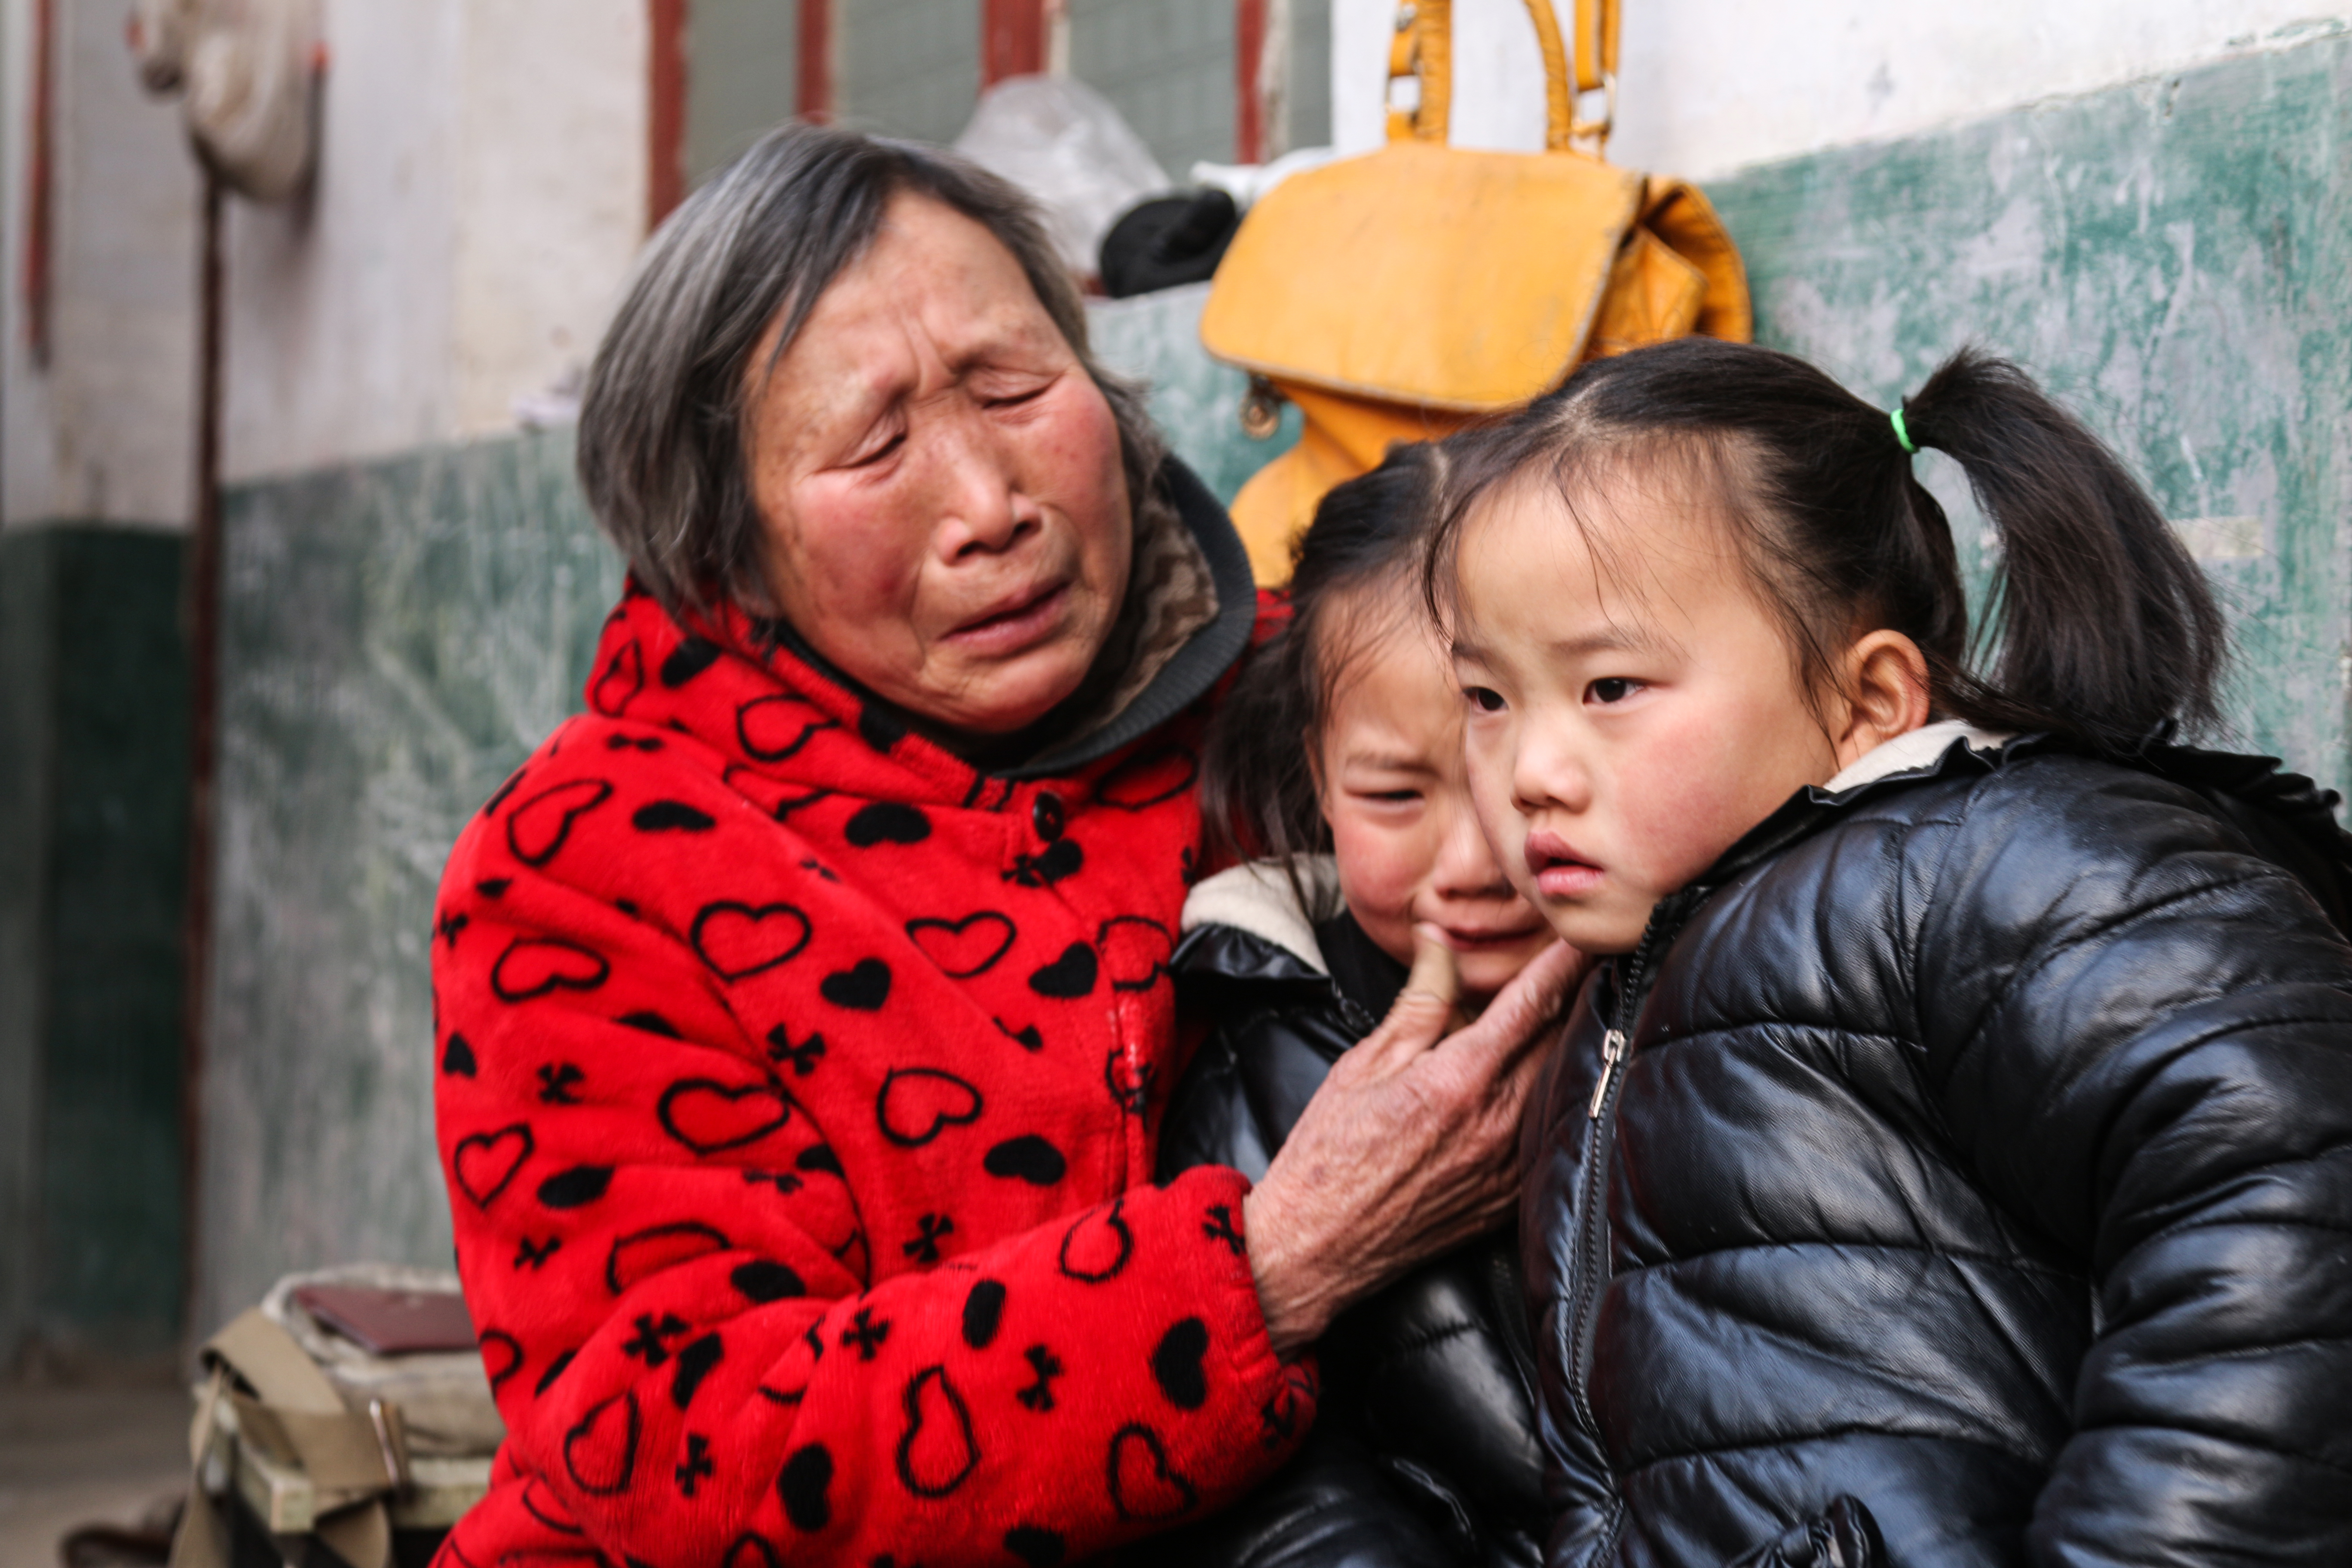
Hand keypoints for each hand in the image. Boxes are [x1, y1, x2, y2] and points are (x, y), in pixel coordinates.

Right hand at [1242, 928, 1588, 1353]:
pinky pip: (1547, 1134)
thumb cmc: (1330, 1153)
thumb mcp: (1365, 1063)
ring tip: (1573, 1011)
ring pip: (1560, 1085)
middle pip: (1560, 1042)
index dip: (1562, 962)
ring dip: (1567, 1045)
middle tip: (1589, 961)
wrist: (1318, 1246)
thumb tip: (1439, 939)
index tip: (1582, 933)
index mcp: (1457, 1080)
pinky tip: (1542, 1080)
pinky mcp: (1510, 1199)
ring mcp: (1509, 1165)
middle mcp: (1496, 1123)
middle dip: (1577, 997)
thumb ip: (1418, 1000)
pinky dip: (1551, 1098)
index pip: (1531, 1004)